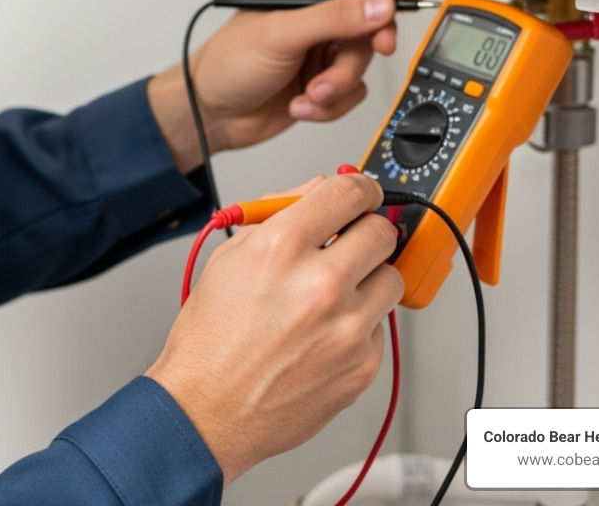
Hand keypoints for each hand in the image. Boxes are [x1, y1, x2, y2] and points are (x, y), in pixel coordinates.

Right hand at [144, 174, 403, 484]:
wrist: (207, 411)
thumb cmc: (211, 342)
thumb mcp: (229, 261)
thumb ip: (278, 218)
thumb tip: (317, 193)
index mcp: (280, 248)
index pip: (349, 192)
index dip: (360, 187)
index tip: (363, 193)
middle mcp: (319, 284)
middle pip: (382, 231)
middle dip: (368, 230)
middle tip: (353, 240)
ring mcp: (346, 328)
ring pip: (391, 278)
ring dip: (369, 278)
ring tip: (335, 293)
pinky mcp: (362, 365)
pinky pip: (380, 326)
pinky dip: (359, 324)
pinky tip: (324, 333)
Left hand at [148, 0, 421, 172]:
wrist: (212, 114)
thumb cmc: (227, 65)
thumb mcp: (280, 35)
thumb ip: (334, 18)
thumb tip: (379, 4)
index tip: (413, 0)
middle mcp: (313, 15)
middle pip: (368, 24)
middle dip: (359, 51)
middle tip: (370, 53)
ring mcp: (319, 49)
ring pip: (361, 63)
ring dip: (337, 84)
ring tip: (310, 93)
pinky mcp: (322, 80)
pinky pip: (352, 91)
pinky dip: (330, 103)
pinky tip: (302, 104)